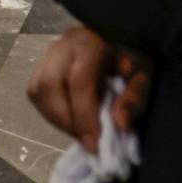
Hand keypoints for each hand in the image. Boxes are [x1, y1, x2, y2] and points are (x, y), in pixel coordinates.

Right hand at [28, 26, 151, 154]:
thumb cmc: (133, 58)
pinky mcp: (42, 66)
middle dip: (65, 119)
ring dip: (56, 118)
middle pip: (48, 85)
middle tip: (87, 141)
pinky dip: (51, 113)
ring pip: (37, 90)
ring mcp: (49, 54)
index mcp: (90, 43)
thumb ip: (135, 97)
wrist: (122, 40)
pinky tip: (72, 121)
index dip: (84, 115)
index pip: (78, 82)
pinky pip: (36, 93)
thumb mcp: (145, 75)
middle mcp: (63, 46)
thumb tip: (119, 124)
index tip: (96, 142)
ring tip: (80, 132)